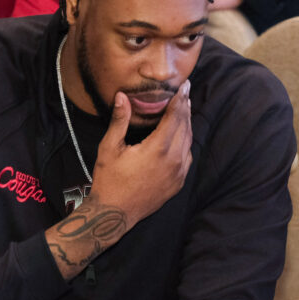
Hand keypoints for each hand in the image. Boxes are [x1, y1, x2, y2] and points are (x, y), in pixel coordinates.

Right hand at [45, 83, 192, 279]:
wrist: (115, 214)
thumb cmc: (109, 180)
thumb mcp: (110, 148)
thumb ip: (120, 121)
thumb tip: (122, 96)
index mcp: (158, 149)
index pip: (175, 117)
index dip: (180, 99)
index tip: (185, 86)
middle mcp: (174, 160)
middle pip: (185, 127)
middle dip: (185, 108)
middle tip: (186, 92)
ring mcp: (178, 173)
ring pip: (189, 142)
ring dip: (187, 124)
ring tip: (184, 109)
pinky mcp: (178, 183)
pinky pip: (187, 157)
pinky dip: (186, 142)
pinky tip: (181, 135)